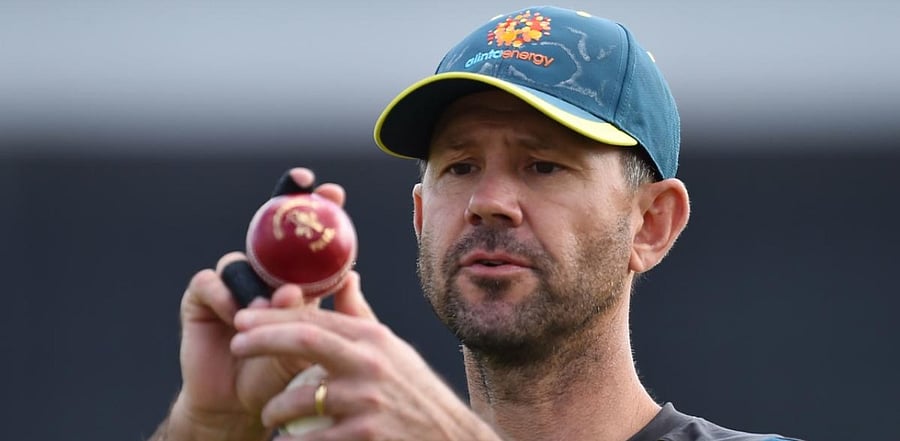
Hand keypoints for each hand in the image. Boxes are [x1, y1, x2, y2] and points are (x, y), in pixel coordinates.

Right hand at [161, 168, 351, 440]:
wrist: (240, 406)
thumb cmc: (282, 373)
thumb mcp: (315, 341)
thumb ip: (333, 311)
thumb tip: (353, 275)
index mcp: (292, 278)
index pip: (305, 238)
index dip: (317, 209)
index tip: (333, 192)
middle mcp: (261, 273)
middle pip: (269, 229)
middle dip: (284, 201)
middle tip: (303, 188)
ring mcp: (231, 284)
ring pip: (242, 260)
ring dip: (257, 282)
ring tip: (271, 306)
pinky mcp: (202, 299)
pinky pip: (213, 282)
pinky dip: (227, 297)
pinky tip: (237, 317)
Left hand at [230, 276, 500, 439]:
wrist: (446, 438)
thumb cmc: (413, 393)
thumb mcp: (392, 350)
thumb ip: (361, 317)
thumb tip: (345, 276)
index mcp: (373, 340)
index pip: (314, 319)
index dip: (272, 318)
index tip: (242, 319)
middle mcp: (370, 364)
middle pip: (303, 341)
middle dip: (261, 341)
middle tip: (234, 344)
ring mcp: (367, 401)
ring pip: (297, 400)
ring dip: (273, 408)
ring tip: (268, 414)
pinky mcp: (365, 436)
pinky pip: (310, 440)